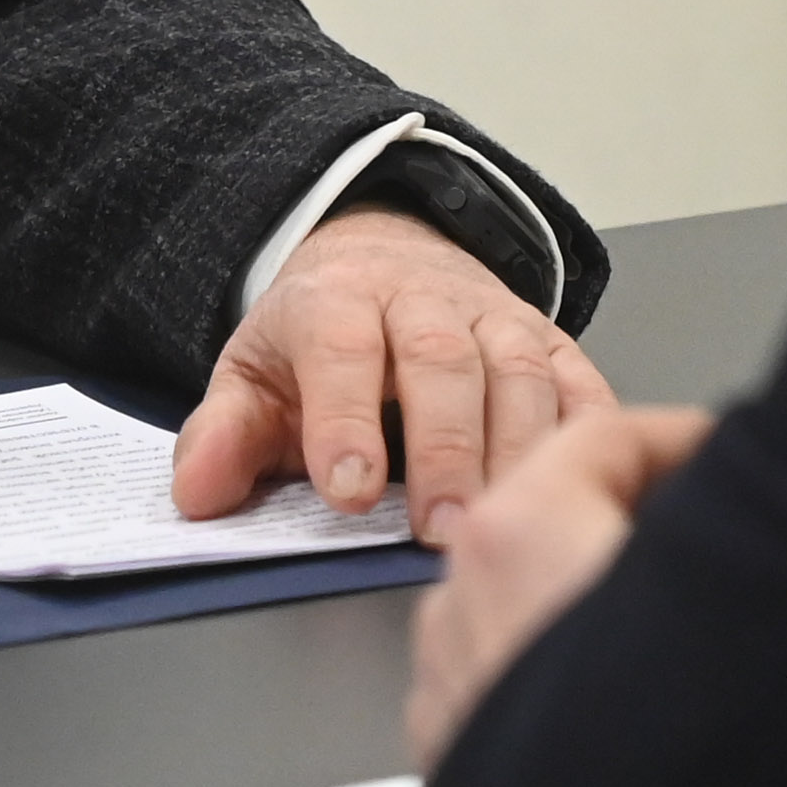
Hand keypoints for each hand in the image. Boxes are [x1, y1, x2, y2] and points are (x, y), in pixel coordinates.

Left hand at [168, 202, 611, 547]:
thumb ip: (224, 435)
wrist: (386, 258)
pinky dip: (588, 430)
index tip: (347, 491)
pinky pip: (579, 380)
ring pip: (517, 369)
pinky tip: (580, 482)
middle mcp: (422, 299)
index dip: (344, 419)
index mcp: (336, 301)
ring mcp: (495, 316)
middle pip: (439, 360)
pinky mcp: (551, 341)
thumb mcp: (253, 377)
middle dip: (442, 446)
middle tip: (439, 529)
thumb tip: (199, 493)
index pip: (340, 352)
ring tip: (504, 521)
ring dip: (515, 449)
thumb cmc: (319, 341)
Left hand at [403, 403, 713, 765]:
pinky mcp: (454, 759)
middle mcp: (460, 604)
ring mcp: (447, 684)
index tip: (733, 449)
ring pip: (531, 601)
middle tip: (725, 536)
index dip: (687, 436)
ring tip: (692, 635)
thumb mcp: (725, 619)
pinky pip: (516, 680)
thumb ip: (740, 548)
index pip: (605, 437)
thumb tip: (775, 515)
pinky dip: (572, 674)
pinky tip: (641, 713)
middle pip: (560, 515)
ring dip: (604, 602)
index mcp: (518, 540)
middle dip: (644, 522)